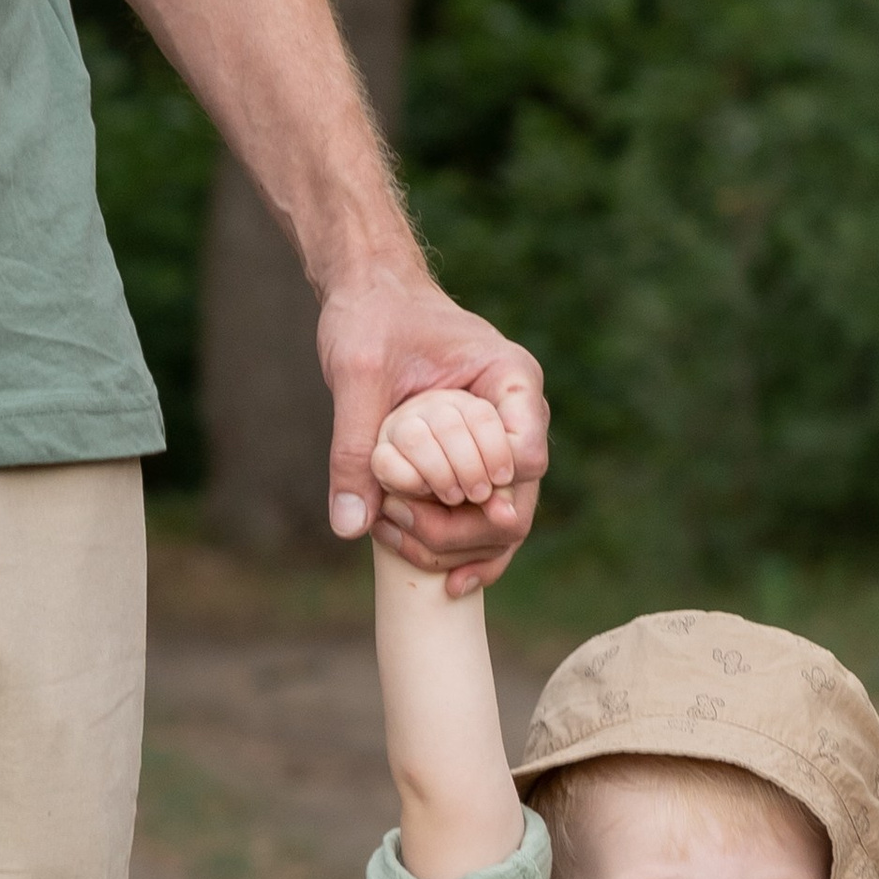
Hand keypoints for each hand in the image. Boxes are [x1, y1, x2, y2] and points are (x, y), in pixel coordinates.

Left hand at [321, 269, 549, 594]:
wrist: (370, 296)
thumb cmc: (372, 316)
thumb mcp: (357, 373)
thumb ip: (355, 445)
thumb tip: (351, 525)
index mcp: (509, 379)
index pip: (526, 453)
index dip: (490, 489)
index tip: (447, 495)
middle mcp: (517, 417)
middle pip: (519, 500)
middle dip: (471, 532)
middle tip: (410, 537)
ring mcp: (500, 445)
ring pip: (506, 521)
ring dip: (464, 549)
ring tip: (413, 557)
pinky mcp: (475, 465)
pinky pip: (484, 520)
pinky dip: (464, 550)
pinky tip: (446, 582)